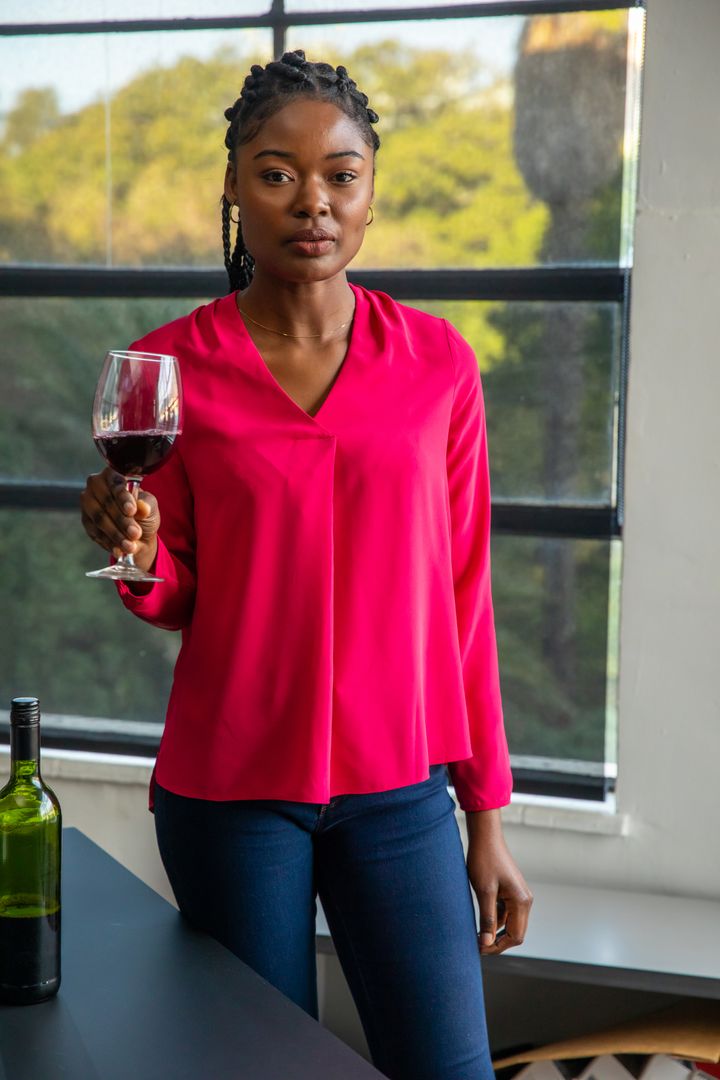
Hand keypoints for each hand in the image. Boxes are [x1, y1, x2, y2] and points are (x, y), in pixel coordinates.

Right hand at [80, 466, 159, 573]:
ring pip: (99, 519)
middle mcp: (96, 485)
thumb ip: (148, 505)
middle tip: (135, 534)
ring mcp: (88, 503)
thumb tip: (142, 507)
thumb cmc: (143, 514)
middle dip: (122, 521)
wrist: (137, 535)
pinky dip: (108, 542)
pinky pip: (95, 532)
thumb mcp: (151, 508)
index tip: (132, 511)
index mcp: (114, 474)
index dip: (123, 498)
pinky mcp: (85, 520)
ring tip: (130, 546)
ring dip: (115, 534)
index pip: (116, 483)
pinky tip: (119, 550)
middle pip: (106, 502)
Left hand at [465, 810, 532, 956]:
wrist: (485, 836)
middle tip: (477, 945)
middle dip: (497, 941)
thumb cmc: (485, 860)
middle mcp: (524, 899)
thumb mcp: (484, 891)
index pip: (515, 936)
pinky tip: (479, 918)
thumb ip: (487, 919)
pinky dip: (494, 918)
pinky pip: (504, 911)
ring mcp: (518, 895)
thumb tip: (487, 943)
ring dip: (495, 930)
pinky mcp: (510, 891)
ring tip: (475, 933)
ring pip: (509, 922)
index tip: (480, 949)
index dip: (498, 946)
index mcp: (522, 901)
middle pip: (515, 932)